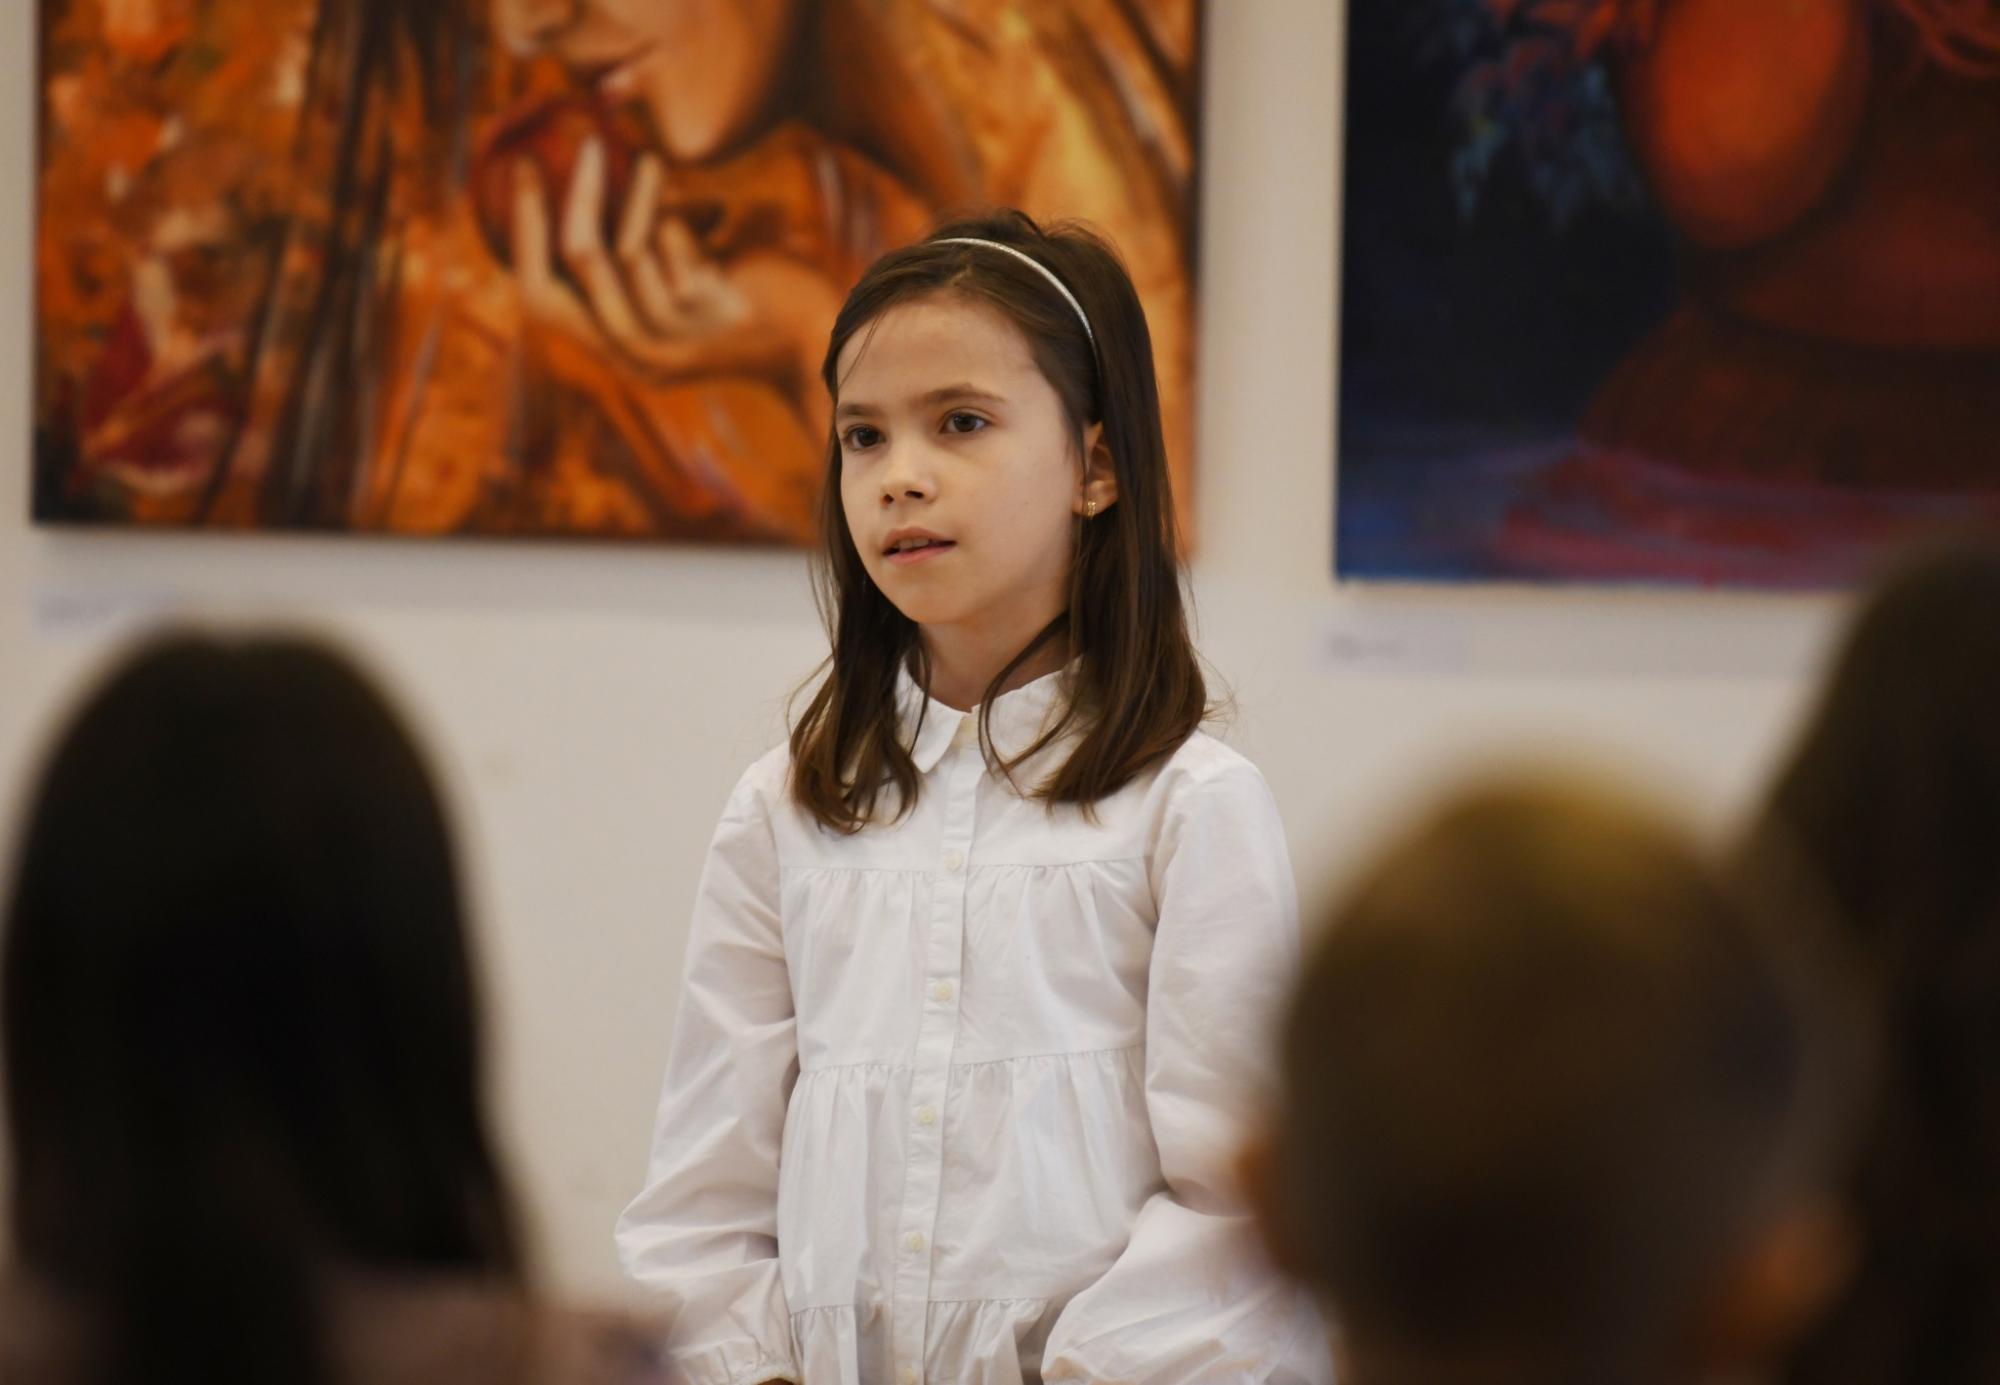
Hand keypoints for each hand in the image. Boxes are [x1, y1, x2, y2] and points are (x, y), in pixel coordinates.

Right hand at [510, 138, 753, 377]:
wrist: (821, 338)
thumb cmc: (751, 297)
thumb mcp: (684, 280)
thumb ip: (642, 252)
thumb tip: (603, 178)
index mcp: (620, 351)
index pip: (541, 301)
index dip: (521, 237)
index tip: (523, 174)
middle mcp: (636, 353)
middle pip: (572, 267)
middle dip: (569, 195)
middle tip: (579, 147)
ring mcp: (671, 335)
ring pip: (623, 250)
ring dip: (637, 195)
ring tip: (656, 162)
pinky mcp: (705, 309)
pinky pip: (670, 243)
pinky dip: (684, 215)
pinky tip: (718, 209)